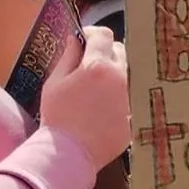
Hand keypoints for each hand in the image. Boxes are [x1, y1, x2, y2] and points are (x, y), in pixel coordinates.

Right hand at [40, 27, 132, 171]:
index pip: (104, 35)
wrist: (69, 154)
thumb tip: (76, 38)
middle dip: (104, 51)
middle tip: (88, 62)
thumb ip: (68, 57)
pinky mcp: (134, 116)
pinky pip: (128, 97)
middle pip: (119, 51)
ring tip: (94, 87)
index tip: (83, 38)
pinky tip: (101, 108)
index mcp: (98, 66)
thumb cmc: (57, 116)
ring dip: (112, 74)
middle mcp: (120, 79)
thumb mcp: (55, 82)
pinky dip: (117, 97)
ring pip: (125, 75)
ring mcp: (130, 98)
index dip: (92, 33)